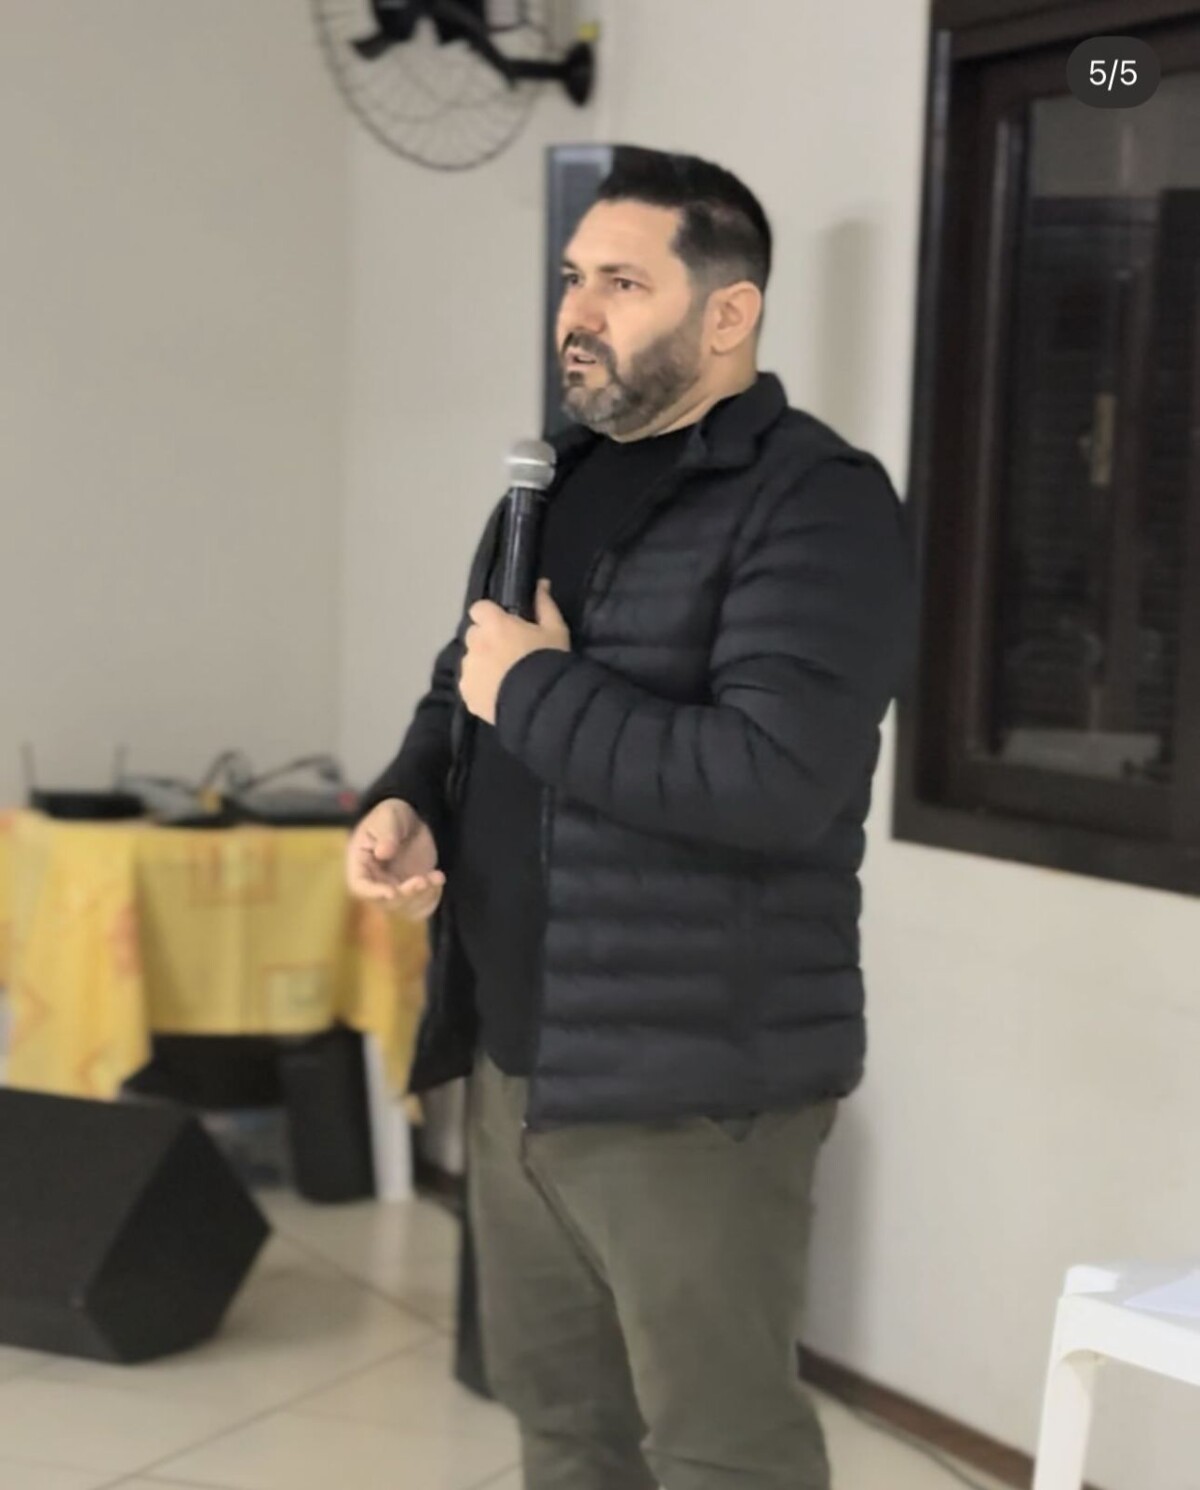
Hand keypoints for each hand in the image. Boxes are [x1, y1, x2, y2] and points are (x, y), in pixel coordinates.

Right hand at [345, 798, 444, 920]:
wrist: (412, 821)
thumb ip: (386, 833)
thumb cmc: (392, 816)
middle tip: (423, 880)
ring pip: (405, 907)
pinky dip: (432, 898)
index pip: (360, 886)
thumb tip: (382, 852)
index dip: (373, 893)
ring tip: (437, 876)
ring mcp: (394, 888)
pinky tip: (438, 878)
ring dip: (422, 897)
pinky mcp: (412, 892)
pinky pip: (420, 906)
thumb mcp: (389, 815)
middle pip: (385, 902)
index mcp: (360, 864)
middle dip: (406, 894)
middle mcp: (375, 882)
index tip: (392, 892)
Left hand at [460, 577, 570, 725]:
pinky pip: (471, 684)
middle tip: (508, 654)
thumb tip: (541, 584)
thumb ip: (545, 605)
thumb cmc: (548, 661)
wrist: (541, 703)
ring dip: (482, 664)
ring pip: (471, 660)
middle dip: (486, 641)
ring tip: (504, 678)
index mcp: (494, 624)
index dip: (490, 616)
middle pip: (474, 635)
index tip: (504, 626)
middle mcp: (475, 643)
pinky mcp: (467, 693)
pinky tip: (498, 694)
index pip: (479, 608)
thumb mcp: (556, 630)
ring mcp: (469, 669)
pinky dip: (480, 687)